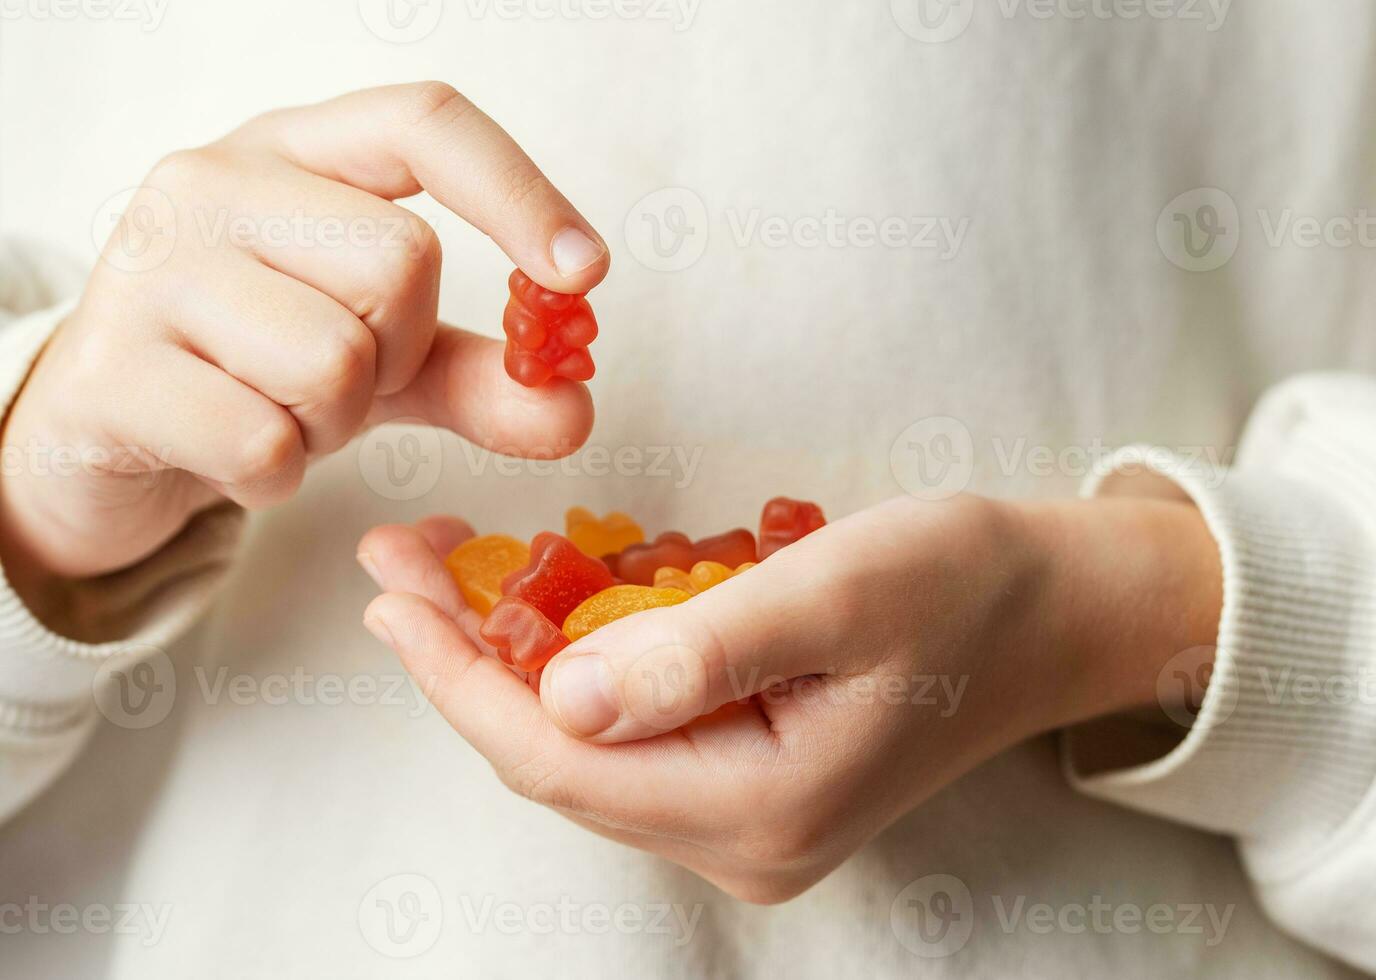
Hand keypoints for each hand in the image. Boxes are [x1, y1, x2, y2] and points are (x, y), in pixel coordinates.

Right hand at [0, 82, 608, 597]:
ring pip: (334, 359)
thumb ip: (482, 377)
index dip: (519, 194)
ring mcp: (151, 265)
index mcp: (296, 152)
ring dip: (332, 423)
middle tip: (339, 377)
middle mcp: (216, 181)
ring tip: (278, 412)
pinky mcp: (109, 368)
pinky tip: (231, 454)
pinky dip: (274, 476)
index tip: (584, 273)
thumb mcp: (383, 360)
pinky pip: (263, 443)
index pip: (425, 125)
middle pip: (398, 265)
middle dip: (397, 354)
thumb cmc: (255, 365)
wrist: (106, 428)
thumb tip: (574, 411)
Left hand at [358, 493, 1220, 901]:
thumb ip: (699, 649)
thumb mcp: (837, 591)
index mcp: (761, 808)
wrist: (1055, 608)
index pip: (562, 759)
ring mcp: (749, 818)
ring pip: (591, 740)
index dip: (462, 679)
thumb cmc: (963, 585)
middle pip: (561, 755)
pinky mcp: (754, 778)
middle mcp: (744, 837)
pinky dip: (590, 657)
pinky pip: (638, 725)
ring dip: (524, 652)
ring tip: (467, 567)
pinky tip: (566, 591)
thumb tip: (559, 699)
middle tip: (412, 564)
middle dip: (475, 657)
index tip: (394, 596)